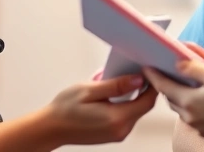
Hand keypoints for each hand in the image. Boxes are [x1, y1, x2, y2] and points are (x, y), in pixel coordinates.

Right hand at [43, 74, 157, 144]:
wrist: (51, 128)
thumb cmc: (65, 109)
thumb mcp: (90, 90)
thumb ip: (116, 85)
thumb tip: (138, 80)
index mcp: (117, 119)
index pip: (147, 101)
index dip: (152, 84)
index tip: (149, 70)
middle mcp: (121, 130)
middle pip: (143, 107)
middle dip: (143, 88)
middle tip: (135, 70)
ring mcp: (117, 134)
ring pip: (135, 111)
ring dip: (133, 96)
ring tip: (121, 80)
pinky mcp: (113, 134)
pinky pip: (127, 117)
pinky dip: (125, 104)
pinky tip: (114, 94)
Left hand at [144, 34, 203, 145]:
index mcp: (190, 99)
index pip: (163, 85)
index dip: (153, 75)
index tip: (147, 67)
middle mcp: (190, 114)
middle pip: (171, 97)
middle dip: (167, 85)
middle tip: (165, 73)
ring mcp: (198, 126)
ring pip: (182, 109)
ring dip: (180, 97)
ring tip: (185, 86)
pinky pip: (194, 119)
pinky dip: (194, 109)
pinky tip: (203, 101)